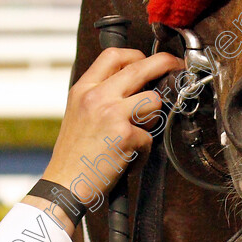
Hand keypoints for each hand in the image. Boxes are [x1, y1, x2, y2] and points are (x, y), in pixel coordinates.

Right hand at [23, 48, 182, 232]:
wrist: (64, 187)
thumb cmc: (74, 155)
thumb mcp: (78, 113)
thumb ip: (102, 94)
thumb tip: (137, 81)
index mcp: (83, 89)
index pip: (113, 55)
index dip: (135, 54)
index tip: (148, 61)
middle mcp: (96, 96)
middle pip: (140, 67)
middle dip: (165, 63)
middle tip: (178, 65)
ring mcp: (111, 113)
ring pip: (154, 100)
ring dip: (153, 119)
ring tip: (135, 135)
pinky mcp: (124, 135)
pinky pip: (149, 136)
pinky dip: (143, 150)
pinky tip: (127, 159)